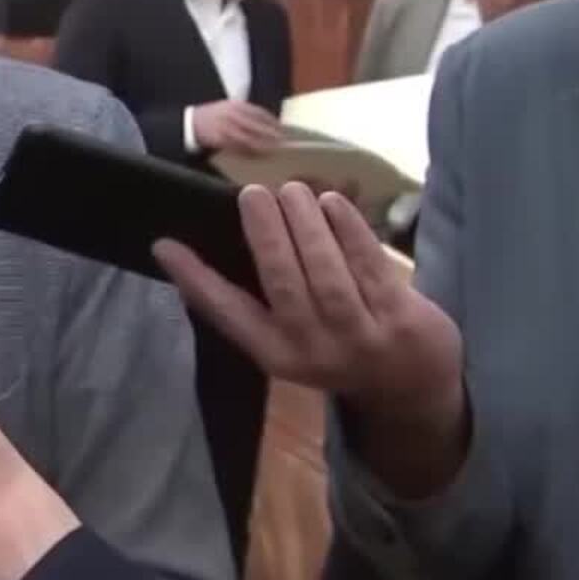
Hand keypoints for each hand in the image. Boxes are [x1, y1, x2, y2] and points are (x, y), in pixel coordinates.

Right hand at [153, 182, 468, 495]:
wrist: (412, 389)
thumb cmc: (334, 347)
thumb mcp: (287, 339)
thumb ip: (250, 302)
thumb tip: (192, 251)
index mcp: (276, 353)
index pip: (228, 312)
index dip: (195, 278)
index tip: (166, 244)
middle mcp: (314, 348)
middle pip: (283, 283)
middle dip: (266, 234)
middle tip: (251, 194)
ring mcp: (360, 336)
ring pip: (327, 272)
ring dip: (306, 225)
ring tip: (291, 190)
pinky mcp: (400, 318)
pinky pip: (370, 265)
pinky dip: (349, 229)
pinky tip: (332, 202)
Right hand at [193, 100, 283, 154]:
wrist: (189, 123)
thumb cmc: (211, 117)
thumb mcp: (227, 108)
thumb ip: (244, 113)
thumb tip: (265, 124)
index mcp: (235, 105)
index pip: (259, 112)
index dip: (272, 121)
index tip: (282, 128)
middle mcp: (231, 114)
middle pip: (256, 125)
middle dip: (270, 134)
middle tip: (282, 142)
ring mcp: (225, 127)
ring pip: (248, 138)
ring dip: (261, 145)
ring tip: (272, 151)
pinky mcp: (219, 139)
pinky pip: (237, 147)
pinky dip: (248, 152)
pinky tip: (256, 156)